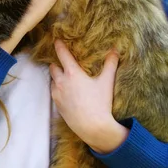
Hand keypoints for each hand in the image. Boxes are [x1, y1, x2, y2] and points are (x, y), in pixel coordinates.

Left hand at [49, 39, 128, 153]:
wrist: (93, 127)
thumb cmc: (100, 103)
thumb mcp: (107, 82)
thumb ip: (110, 64)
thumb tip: (115, 50)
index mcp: (72, 73)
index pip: (62, 54)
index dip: (58, 46)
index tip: (56, 40)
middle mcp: (61, 82)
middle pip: (53, 67)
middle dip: (57, 64)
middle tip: (63, 63)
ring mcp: (57, 94)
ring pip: (53, 81)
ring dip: (57, 78)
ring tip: (66, 78)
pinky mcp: (57, 105)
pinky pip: (54, 92)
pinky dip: (58, 89)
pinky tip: (67, 92)